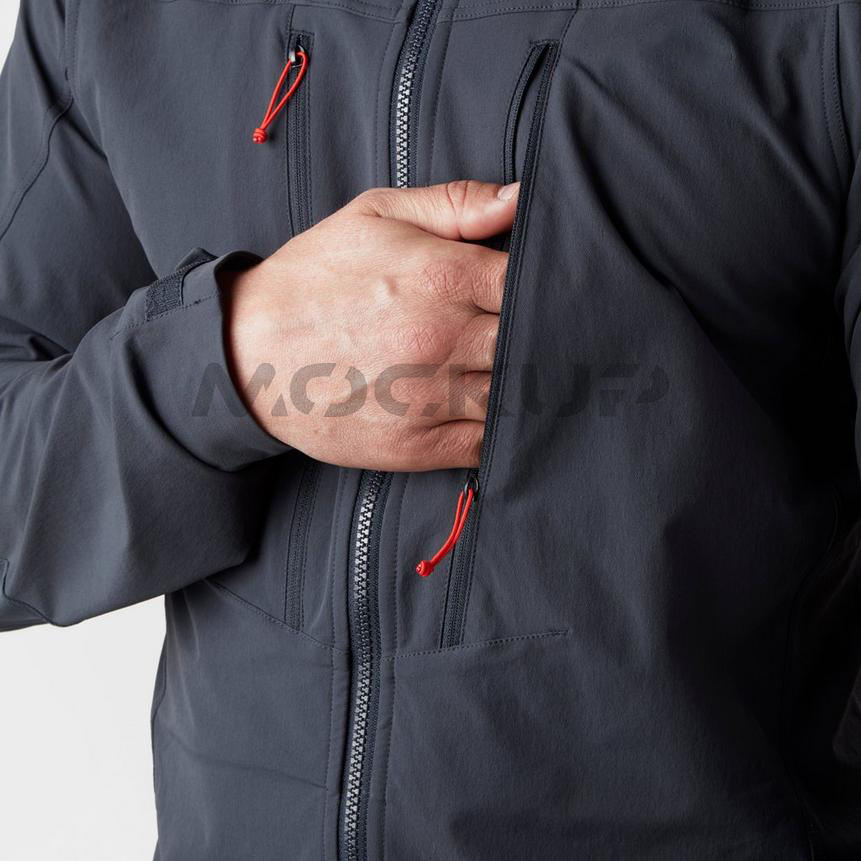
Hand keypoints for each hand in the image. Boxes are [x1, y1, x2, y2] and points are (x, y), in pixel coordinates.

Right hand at [222, 180, 517, 470]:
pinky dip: (500, 431)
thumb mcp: (376, 215)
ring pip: (516, 397)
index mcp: (442, 276)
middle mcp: (443, 339)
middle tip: (544, 336)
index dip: (548, 290)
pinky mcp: (416, 446)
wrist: (247, 353)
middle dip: (544, 339)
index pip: (533, 286)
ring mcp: (430, 399)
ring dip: (525, 386)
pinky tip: (492, 411)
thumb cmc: (314, 279)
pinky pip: (486, 444)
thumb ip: (456, 204)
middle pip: (534, 344)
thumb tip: (523, 197)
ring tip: (519, 373)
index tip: (545, 293)